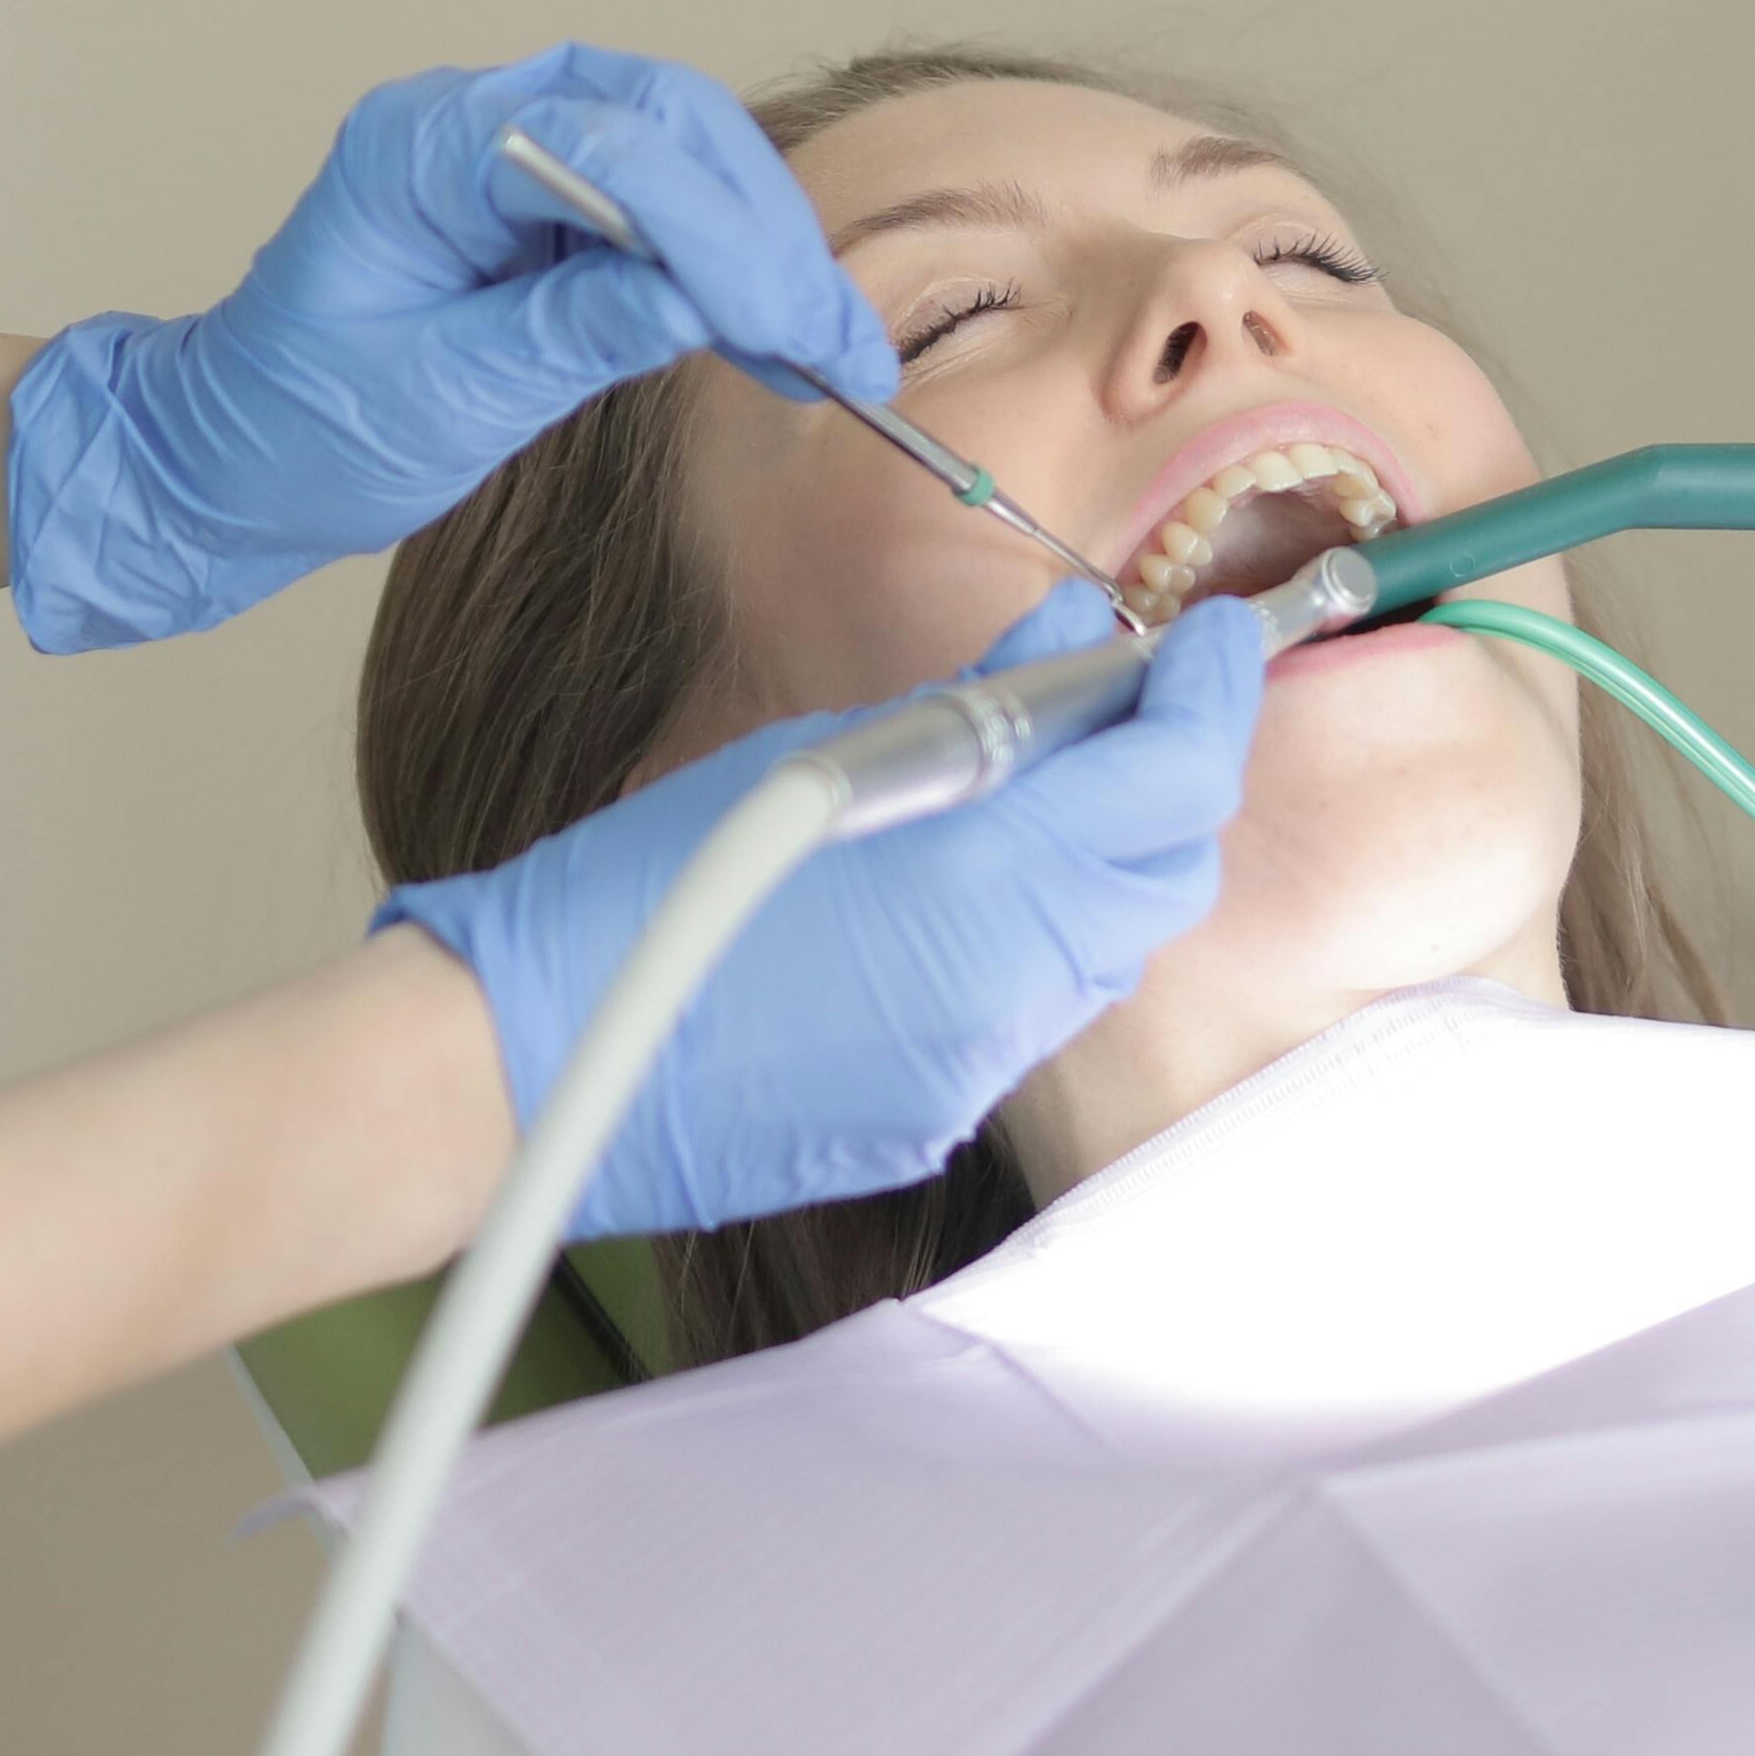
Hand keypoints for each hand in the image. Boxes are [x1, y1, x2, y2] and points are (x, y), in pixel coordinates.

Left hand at [2, 45, 893, 651]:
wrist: (223, 463)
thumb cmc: (294, 432)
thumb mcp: (438, 401)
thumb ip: (572, 335)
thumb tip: (701, 303)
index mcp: (416, 150)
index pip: (606, 146)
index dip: (715, 235)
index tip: (787, 325)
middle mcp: (467, 123)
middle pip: (664, 120)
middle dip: (763, 230)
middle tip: (836, 341)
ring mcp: (509, 157)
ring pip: (683, 154)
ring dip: (764, 248)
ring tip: (829, 352)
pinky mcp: (541, 207)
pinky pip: (662, 208)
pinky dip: (729, 270)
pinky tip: (779, 339)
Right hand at [379, 589, 1266, 1238]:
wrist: (533, 1069)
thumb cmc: (639, 890)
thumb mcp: (809, 755)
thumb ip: (970, 701)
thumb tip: (1072, 632)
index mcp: (982, 880)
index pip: (1174, 777)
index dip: (1214, 696)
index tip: (1220, 640)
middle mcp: (1009, 991)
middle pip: (1167, 872)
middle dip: (1171, 780)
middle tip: (1131, 703)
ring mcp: (978, 1072)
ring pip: (1107, 953)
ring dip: (1103, 863)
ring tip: (1039, 790)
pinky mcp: (937, 1123)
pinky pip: (1026, 1018)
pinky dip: (1028, 943)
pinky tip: (954, 897)